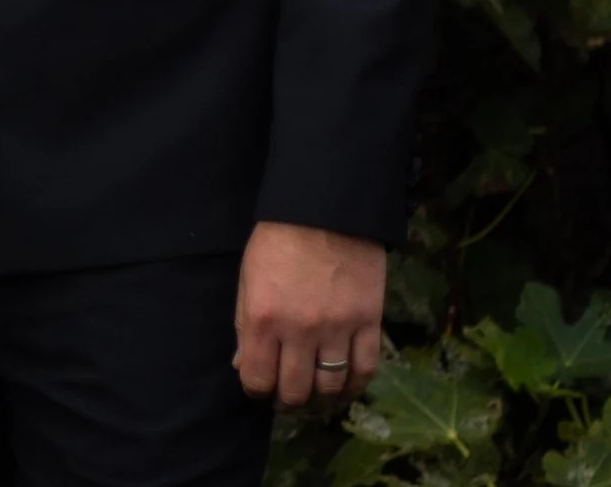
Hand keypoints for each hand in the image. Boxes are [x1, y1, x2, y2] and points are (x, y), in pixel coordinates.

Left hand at [233, 221, 386, 406]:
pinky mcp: (369, 323)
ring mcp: (337, 329)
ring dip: (321, 399)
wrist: (326, 211)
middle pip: (295, 390)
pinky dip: (355, 386)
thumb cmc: (277, 241)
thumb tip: (241, 365)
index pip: (257, 378)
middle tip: (287, 396)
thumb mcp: (247, 278)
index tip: (259, 389)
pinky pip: (365, 369)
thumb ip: (243, 325)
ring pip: (331, 387)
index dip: (256, 391)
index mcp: (262, 318)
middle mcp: (299, 330)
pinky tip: (346, 389)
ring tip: (314, 396)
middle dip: (287, 400)